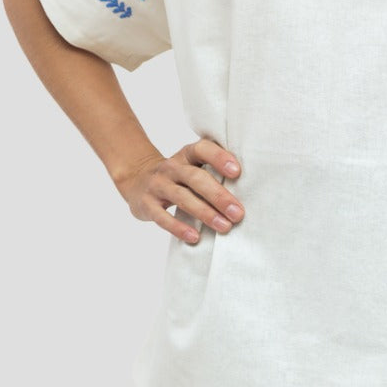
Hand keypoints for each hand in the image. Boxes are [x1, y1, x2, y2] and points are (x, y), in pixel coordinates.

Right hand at [114, 138, 244, 243]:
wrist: (136, 180)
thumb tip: (250, 190)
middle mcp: (171, 167)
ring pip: (182, 198)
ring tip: (225, 227)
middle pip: (196, 178)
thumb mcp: (191, 167)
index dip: (219, 158)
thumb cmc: (178, 176)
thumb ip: (213, 172)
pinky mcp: (147, 204)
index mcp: (187, 154)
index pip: (203, 149)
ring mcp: (157, 185)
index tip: (237, 172)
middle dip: (219, 196)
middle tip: (238, 213)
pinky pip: (163, 217)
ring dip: (205, 213)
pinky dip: (179, 228)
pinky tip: (195, 237)